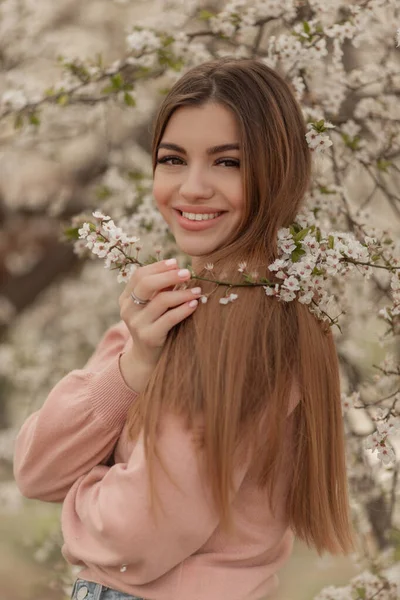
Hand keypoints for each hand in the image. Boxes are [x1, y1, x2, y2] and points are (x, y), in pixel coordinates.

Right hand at [119, 259, 201, 382]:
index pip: (140, 275)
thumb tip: (178, 268)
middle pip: (146, 284)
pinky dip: (184, 309)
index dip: (158, 267)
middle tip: (188, 273)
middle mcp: (128, 309)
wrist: (146, 357)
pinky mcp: (148, 336)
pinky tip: (194, 304)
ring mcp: (136, 324)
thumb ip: (160, 289)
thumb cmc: (154, 325)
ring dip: (182, 293)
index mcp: (126, 298)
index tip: (176, 263)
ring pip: (161, 301)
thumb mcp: (153, 306)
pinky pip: (169, 318)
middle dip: (169, 275)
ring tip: (197, 291)